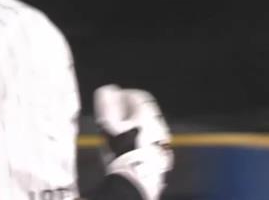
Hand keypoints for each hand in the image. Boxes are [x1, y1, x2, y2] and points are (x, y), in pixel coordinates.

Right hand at [94, 85, 172, 199]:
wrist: (135, 179)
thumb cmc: (120, 149)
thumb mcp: (108, 124)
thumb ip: (106, 104)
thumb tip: (108, 89)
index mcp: (146, 115)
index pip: (138, 96)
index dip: (125, 94)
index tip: (114, 97)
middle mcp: (158, 125)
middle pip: (145, 111)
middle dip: (130, 110)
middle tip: (116, 116)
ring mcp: (162, 141)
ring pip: (149, 126)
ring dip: (136, 125)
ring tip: (121, 133)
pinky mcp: (162, 155)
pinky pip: (152, 140)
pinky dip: (141, 138)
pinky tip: (130, 147)